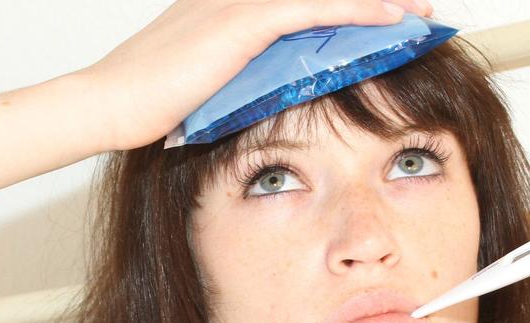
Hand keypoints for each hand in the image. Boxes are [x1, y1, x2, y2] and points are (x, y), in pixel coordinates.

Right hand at [69, 0, 432, 151]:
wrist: (108, 105)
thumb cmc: (147, 103)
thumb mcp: (207, 84)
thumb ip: (242, 76)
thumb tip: (273, 94)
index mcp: (228, 6)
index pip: (301, 1)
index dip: (346, 6)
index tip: (386, 13)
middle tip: (417, 5)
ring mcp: (238, 3)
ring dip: (377, 1)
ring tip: (420, 10)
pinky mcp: (243, 21)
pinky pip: (315, 9)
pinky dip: (358, 11)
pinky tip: (392, 18)